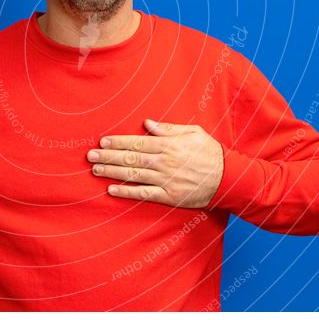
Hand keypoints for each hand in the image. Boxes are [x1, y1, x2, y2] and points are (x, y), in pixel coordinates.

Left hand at [86, 119, 224, 207]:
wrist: (228, 179)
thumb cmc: (210, 153)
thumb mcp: (193, 132)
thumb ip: (169, 129)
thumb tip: (148, 123)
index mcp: (168, 145)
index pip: (137, 142)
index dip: (118, 142)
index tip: (102, 141)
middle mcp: (164, 162)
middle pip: (130, 158)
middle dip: (108, 156)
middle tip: (90, 156)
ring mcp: (165, 180)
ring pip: (133, 175)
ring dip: (112, 172)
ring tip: (95, 170)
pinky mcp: (168, 196)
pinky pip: (143, 194)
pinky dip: (126, 192)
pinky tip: (111, 190)